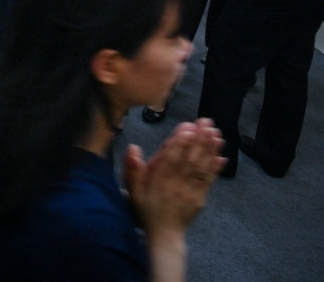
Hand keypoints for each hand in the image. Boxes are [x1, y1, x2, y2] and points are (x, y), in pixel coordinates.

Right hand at [124, 119, 224, 236]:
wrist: (164, 233)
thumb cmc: (146, 207)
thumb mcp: (133, 189)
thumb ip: (132, 169)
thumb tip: (133, 147)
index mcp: (159, 180)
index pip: (171, 157)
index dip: (180, 142)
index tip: (188, 127)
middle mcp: (176, 184)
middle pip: (189, 159)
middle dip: (199, 139)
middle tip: (206, 122)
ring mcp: (190, 191)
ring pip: (201, 167)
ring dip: (210, 149)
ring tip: (216, 133)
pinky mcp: (200, 197)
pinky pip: (209, 181)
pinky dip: (215, 168)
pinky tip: (221, 156)